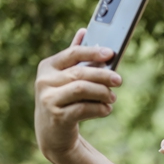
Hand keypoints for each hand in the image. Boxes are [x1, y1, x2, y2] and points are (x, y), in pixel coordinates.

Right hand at [34, 29, 121, 159]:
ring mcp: (48, 99)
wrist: (52, 133)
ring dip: (102, 93)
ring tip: (112, 97)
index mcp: (48, 66)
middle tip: (119, 80)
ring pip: (81, 89)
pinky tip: (106, 109)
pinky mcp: (57, 117)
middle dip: (103, 75)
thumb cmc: (63, 99)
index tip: (110, 54)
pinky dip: (99, 108)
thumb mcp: (65, 78)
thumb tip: (84, 30)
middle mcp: (44, 81)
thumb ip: (74, 57)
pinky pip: (83, 109)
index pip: (72, 54)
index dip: (92, 52)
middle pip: (80, 73)